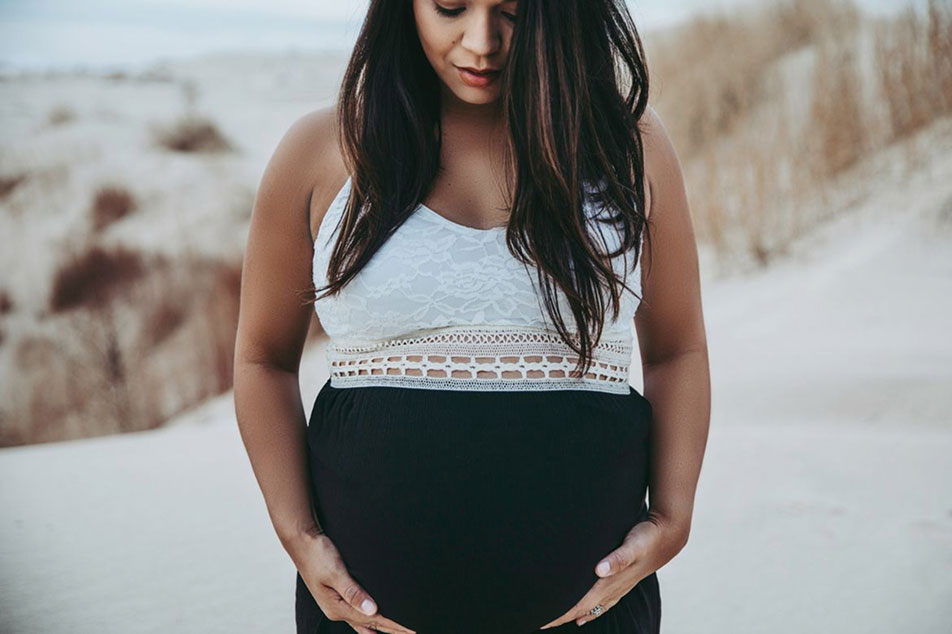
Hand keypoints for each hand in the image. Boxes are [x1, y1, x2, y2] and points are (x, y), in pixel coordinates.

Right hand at [288, 528, 416, 633]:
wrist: (301, 541)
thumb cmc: (317, 553)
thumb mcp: (335, 572)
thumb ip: (353, 592)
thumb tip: (372, 610)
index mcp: (336, 607)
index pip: (372, 620)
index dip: (393, 625)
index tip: (411, 630)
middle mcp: (336, 610)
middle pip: (370, 624)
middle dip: (391, 630)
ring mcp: (336, 604)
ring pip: (363, 622)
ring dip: (381, 628)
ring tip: (397, 633)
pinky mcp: (336, 595)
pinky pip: (356, 614)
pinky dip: (369, 622)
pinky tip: (373, 625)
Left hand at [539, 510, 687, 628]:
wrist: (668, 536)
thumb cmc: (648, 537)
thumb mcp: (634, 543)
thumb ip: (618, 558)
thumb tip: (599, 570)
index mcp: (610, 582)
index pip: (580, 603)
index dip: (561, 612)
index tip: (543, 619)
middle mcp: (613, 588)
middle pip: (582, 609)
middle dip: (561, 616)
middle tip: (540, 622)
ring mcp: (618, 587)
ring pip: (591, 608)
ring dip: (572, 615)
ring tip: (555, 622)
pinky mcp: (622, 582)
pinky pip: (603, 603)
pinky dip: (590, 612)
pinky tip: (583, 618)